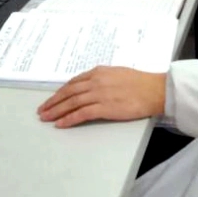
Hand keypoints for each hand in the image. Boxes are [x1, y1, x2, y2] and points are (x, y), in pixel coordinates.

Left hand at [37, 66, 166, 127]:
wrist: (155, 90)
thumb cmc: (141, 82)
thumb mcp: (118, 73)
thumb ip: (103, 78)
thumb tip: (92, 84)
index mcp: (98, 72)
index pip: (73, 82)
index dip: (60, 92)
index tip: (53, 99)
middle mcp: (95, 82)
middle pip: (68, 93)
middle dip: (53, 102)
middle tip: (42, 110)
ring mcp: (98, 94)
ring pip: (71, 103)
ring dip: (56, 111)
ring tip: (46, 118)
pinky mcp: (104, 108)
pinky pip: (81, 114)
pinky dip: (68, 119)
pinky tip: (60, 124)